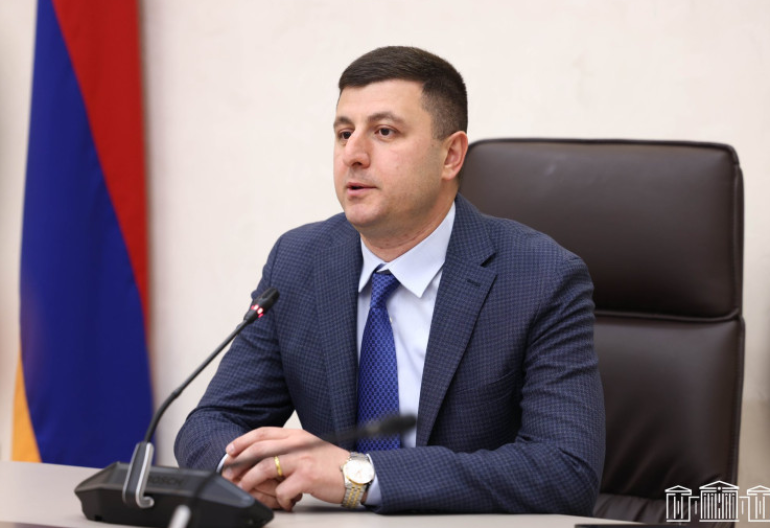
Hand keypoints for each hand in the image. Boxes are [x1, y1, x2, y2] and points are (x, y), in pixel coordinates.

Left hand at [221, 427, 350, 510]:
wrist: (356, 473)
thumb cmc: (332, 464)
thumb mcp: (309, 448)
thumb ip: (289, 449)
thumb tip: (264, 458)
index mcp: (297, 435)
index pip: (264, 432)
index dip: (243, 441)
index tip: (230, 451)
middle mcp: (298, 444)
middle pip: (259, 448)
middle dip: (239, 462)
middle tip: (229, 473)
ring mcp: (302, 459)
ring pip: (264, 468)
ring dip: (250, 481)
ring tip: (245, 491)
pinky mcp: (307, 477)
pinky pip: (283, 490)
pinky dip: (280, 500)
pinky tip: (286, 503)